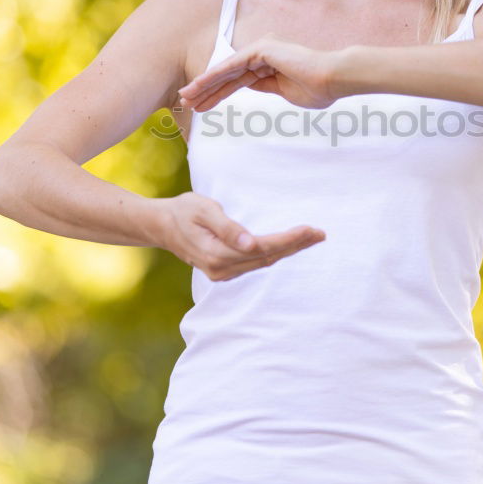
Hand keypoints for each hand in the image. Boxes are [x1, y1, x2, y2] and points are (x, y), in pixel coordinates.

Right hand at [155, 192, 325, 281]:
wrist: (160, 225)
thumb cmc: (182, 211)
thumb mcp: (203, 210)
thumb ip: (227, 227)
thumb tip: (250, 244)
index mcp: (218, 254)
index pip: (262, 249)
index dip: (288, 240)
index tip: (309, 229)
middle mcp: (222, 269)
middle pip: (268, 258)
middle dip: (296, 245)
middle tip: (321, 234)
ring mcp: (223, 273)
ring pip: (264, 262)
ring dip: (289, 250)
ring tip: (313, 237)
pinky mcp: (225, 270)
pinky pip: (256, 263)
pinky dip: (276, 253)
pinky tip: (290, 245)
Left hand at [177, 33, 342, 110]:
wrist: (333, 79)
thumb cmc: (318, 89)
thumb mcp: (286, 92)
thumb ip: (267, 88)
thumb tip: (250, 87)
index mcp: (269, 65)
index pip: (237, 82)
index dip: (218, 95)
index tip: (202, 108)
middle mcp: (263, 54)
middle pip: (227, 75)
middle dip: (206, 89)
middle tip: (186, 102)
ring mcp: (262, 49)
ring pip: (226, 70)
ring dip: (205, 83)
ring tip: (187, 96)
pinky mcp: (262, 49)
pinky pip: (233, 64)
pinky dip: (216, 74)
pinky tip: (200, 84)